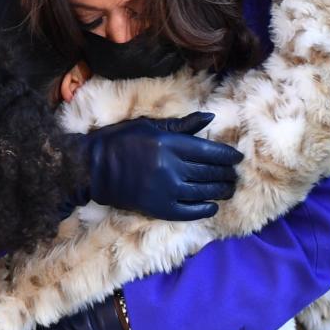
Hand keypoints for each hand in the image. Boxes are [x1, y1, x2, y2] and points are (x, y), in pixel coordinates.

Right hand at [84, 112, 241, 220]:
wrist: (92, 167)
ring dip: (220, 191)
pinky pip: (188, 211)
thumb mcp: (151, 125)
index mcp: (171, 144)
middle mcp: (172, 167)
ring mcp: (166, 190)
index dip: (227, 155)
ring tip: (228, 190)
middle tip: (235, 175)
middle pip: (210, 172)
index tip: (237, 158)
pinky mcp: (158, 208)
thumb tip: (210, 118)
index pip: (209, 151)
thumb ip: (183, 125)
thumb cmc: (121, 140)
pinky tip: (212, 207)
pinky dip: (203, 210)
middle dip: (227, 174)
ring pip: (203, 192)